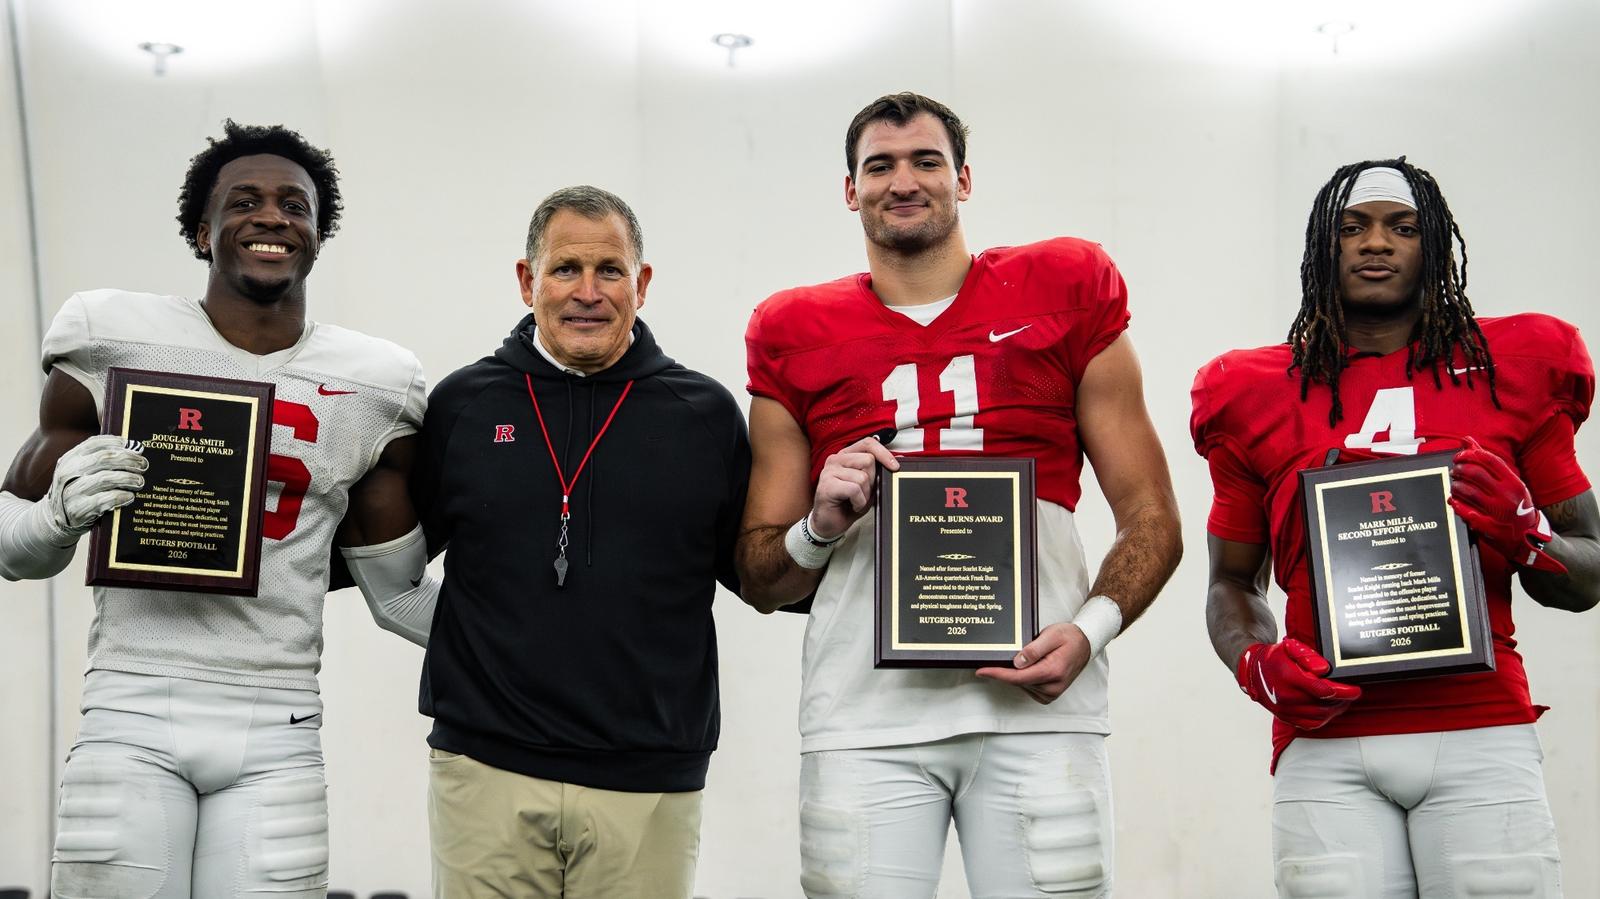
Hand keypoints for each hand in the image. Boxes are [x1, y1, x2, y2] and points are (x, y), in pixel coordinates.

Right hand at [49, 435, 146, 534]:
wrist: (57, 520)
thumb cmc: (78, 491)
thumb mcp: (81, 472)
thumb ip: (99, 460)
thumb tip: (133, 449)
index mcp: (70, 459)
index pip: (94, 443)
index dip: (116, 442)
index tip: (134, 446)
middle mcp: (68, 473)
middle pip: (103, 458)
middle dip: (128, 460)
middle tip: (143, 465)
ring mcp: (71, 492)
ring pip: (105, 478)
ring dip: (128, 478)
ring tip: (140, 481)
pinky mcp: (78, 510)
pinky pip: (104, 500)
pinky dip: (121, 496)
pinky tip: (130, 496)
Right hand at [809, 436, 897, 538]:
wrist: (830, 524)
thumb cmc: (847, 504)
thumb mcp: (868, 486)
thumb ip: (877, 473)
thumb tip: (896, 462)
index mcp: (846, 456)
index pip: (868, 443)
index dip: (883, 453)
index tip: (895, 466)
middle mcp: (836, 459)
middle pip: (868, 460)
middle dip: (872, 480)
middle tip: (863, 493)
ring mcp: (829, 471)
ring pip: (863, 477)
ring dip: (865, 494)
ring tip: (856, 500)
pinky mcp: (827, 485)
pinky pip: (854, 489)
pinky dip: (859, 501)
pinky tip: (852, 505)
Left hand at [975, 622, 1091, 703]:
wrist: (1085, 644)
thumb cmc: (1069, 637)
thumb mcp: (1051, 635)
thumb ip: (1034, 649)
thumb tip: (1017, 662)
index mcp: (1052, 672)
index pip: (1018, 677)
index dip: (997, 674)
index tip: (981, 671)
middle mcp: (1052, 687)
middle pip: (1018, 682)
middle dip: (1005, 670)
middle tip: (998, 656)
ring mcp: (1052, 693)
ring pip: (1022, 685)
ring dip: (1016, 673)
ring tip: (1025, 657)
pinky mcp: (1049, 695)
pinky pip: (1028, 687)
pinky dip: (1023, 678)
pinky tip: (1027, 666)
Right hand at [1235, 638, 1359, 729]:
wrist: (1252, 672)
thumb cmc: (1273, 658)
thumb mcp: (1289, 647)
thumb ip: (1307, 656)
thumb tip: (1324, 669)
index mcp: (1289, 678)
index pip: (1322, 690)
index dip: (1343, 691)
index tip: (1355, 689)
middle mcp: (1286, 697)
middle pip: (1324, 705)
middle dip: (1343, 700)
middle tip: (1352, 693)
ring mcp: (1286, 710)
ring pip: (1320, 716)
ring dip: (1335, 710)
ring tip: (1343, 701)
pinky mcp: (1286, 718)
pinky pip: (1311, 724)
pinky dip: (1324, 718)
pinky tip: (1329, 709)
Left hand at [1450, 439, 1564, 572]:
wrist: (1530, 537)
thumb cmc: (1518, 505)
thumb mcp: (1510, 482)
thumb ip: (1488, 462)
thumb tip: (1467, 440)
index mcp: (1513, 482)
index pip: (1488, 460)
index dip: (1469, 455)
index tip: (1459, 456)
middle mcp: (1507, 495)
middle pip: (1475, 474)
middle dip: (1459, 469)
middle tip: (1454, 470)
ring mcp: (1498, 512)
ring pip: (1468, 492)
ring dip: (1456, 486)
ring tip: (1454, 485)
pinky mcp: (1489, 527)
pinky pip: (1467, 512)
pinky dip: (1456, 504)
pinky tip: (1452, 500)